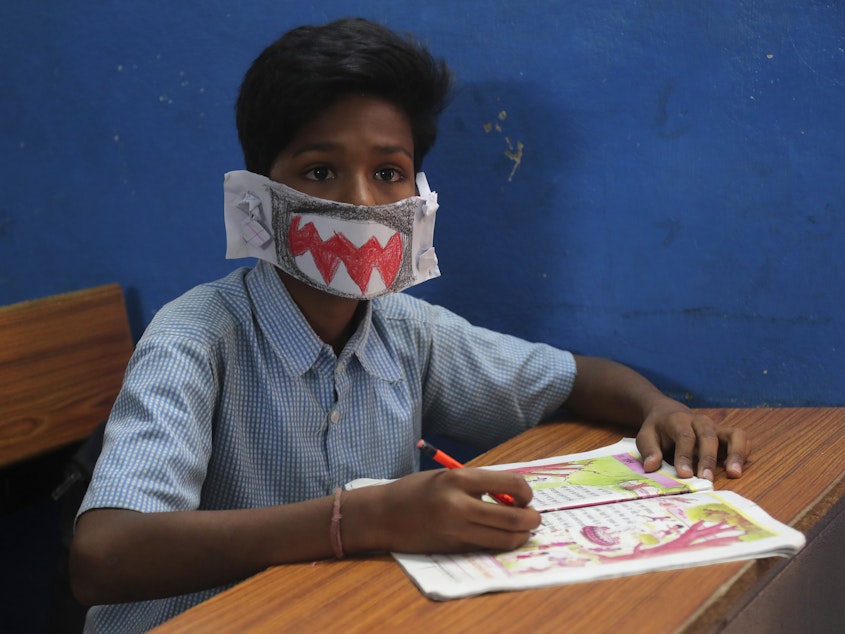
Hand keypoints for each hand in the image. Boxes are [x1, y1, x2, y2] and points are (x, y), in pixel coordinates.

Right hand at [343, 468, 540, 554]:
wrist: (382, 514)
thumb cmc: (415, 491)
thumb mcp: (446, 476)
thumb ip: (477, 484)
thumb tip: (512, 494)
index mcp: (458, 478)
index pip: (510, 483)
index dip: (526, 492)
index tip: (525, 495)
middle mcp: (459, 504)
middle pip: (513, 517)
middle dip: (532, 519)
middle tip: (534, 517)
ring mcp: (456, 529)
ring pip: (505, 538)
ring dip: (521, 535)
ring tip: (522, 529)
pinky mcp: (453, 547)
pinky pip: (487, 546)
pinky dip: (500, 542)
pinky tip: (499, 535)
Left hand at [635, 402, 749, 479]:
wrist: (668, 412)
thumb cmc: (657, 429)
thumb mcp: (646, 436)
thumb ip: (649, 451)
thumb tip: (651, 467)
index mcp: (678, 420)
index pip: (684, 437)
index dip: (685, 456)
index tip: (684, 474)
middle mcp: (700, 421)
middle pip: (709, 437)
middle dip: (708, 459)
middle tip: (706, 479)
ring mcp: (716, 427)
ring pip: (733, 434)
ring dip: (735, 454)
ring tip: (734, 473)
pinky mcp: (726, 434)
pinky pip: (741, 439)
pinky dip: (742, 452)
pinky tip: (736, 469)